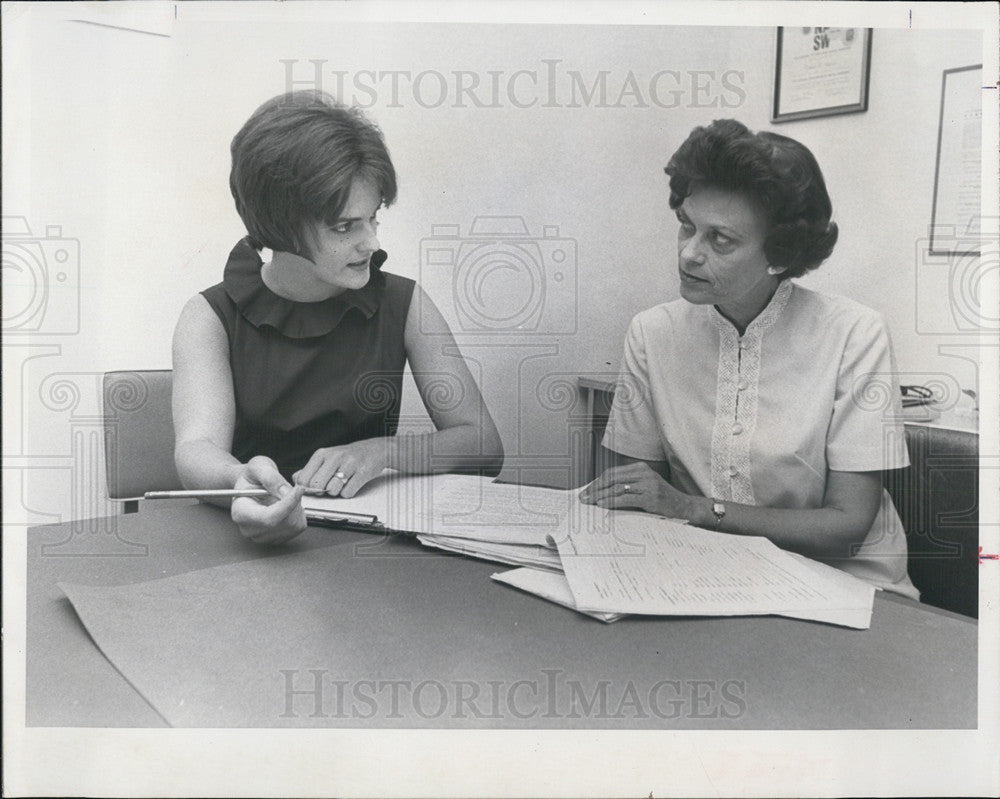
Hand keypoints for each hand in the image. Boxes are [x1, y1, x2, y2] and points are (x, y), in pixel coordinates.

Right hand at [231, 456, 307, 543]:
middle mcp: (250, 529)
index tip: (299, 488)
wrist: (251, 486)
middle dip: (294, 502)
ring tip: (284, 496)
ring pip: (294, 525)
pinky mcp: (277, 539)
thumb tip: (285, 493)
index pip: (269, 518)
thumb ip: (270, 478)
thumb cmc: (252, 477)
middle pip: (285, 522)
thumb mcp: (258, 467)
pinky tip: (287, 506)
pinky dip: (298, 514)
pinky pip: (298, 527)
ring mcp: (263, 537)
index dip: (289, 504)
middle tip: (290, 488)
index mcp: (241, 512)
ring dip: (297, 507)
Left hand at [292, 438, 389, 497]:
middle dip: (322, 491)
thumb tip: (296, 479)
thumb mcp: (326, 458)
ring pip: (332, 490)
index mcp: (322, 454)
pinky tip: (350, 485)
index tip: (313, 489)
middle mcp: (334, 457)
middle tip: (329, 487)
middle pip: (317, 486)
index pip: (304, 478)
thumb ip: (310, 469)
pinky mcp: (362, 472)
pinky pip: (348, 492)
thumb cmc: (348, 456)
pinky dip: (348, 493)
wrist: (374, 449)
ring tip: (341, 485)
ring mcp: (349, 464)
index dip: (307, 488)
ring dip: (336, 493)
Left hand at [578, 462, 700, 520]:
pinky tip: (603, 504)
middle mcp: (644, 473)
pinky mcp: (651, 497)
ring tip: (589, 502)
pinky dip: (612, 501)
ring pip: (617, 488)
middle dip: (595, 488)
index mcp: (640, 468)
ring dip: (600, 495)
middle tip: (583, 497)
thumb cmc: (662, 500)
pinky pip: (627, 498)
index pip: (612, 473)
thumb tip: (600, 494)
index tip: (586, 491)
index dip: (597, 482)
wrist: (685, 508)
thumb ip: (627, 487)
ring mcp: (648, 484)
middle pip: (612, 479)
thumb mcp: (644, 488)